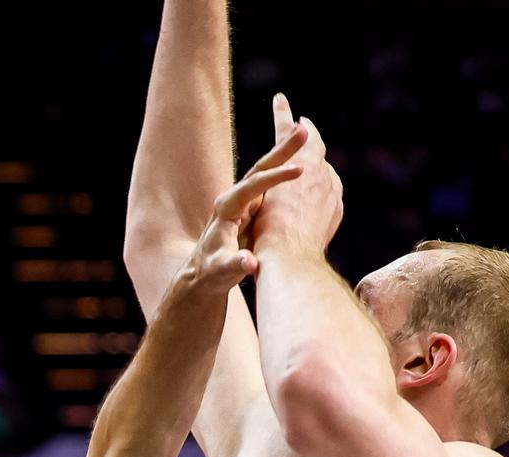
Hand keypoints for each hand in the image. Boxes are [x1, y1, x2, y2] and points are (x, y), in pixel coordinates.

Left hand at [169, 120, 310, 297]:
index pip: (251, 187)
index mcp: (226, 210)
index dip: (275, 178)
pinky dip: (286, 166)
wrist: (204, 275)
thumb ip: (234, 265)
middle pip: (259, 169)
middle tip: (303, 129)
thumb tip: (250, 263)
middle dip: (281, 150)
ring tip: (305, 131)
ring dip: (285, 152)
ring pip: (266, 170)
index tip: (299, 170)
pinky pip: (271, 181)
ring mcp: (244, 200)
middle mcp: (234, 198)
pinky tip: (305, 155)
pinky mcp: (253, 206)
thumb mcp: (222, 272)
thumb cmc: (212, 274)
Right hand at [252, 92, 343, 255]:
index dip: (283, 116)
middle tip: (300, 125)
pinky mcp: (335, 211)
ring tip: (301, 163)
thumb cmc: (267, 233)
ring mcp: (332, 193)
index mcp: (302, 165)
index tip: (281, 101)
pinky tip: (308, 195)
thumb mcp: (264, 198)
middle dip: (304, 135)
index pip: (290, 132)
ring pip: (322, 170)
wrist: (290, 262)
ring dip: (312, 163)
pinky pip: (327, 191)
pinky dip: (318, 187)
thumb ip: (283, 171)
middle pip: (314, 146)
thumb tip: (301, 156)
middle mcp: (322, 174)